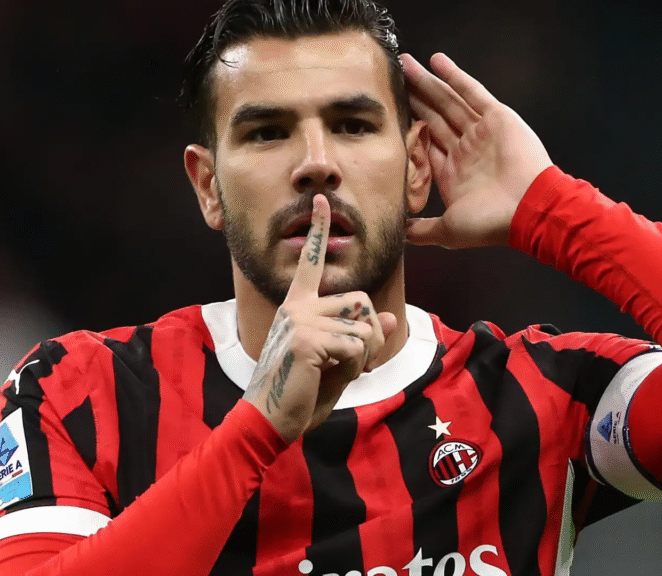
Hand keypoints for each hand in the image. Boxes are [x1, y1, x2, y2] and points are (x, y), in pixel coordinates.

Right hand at [242, 195, 396, 441]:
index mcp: (297, 307)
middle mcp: (296, 307)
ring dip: (365, 353)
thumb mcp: (339, 362)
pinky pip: (356, 345)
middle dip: (371, 335)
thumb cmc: (302, 393)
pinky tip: (329, 376)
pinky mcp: (306, 339)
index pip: (311, 263)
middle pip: (360, 300)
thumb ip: (360, 339)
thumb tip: (391, 319)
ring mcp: (299, 320)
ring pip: (363, 324)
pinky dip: (355, 366)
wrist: (270, 420)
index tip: (323, 200)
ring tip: (341, 371)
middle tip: (355, 363)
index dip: (318, 230)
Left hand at [401, 52, 552, 248]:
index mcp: (453, 174)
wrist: (530, 210)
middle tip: (393, 78)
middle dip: (414, 98)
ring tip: (406, 64)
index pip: (424, 144)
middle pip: (433, 117)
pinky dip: (455, 76)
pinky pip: (472, 91)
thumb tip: (398, 234)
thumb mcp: (448, 231)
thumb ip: (422, 230)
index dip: (406, 128)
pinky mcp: (497, 117)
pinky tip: (436, 61)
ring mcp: (481, 132)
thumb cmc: (491, 223)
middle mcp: (465, 150)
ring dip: (427, 83)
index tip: (388, 113)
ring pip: (448, 101)